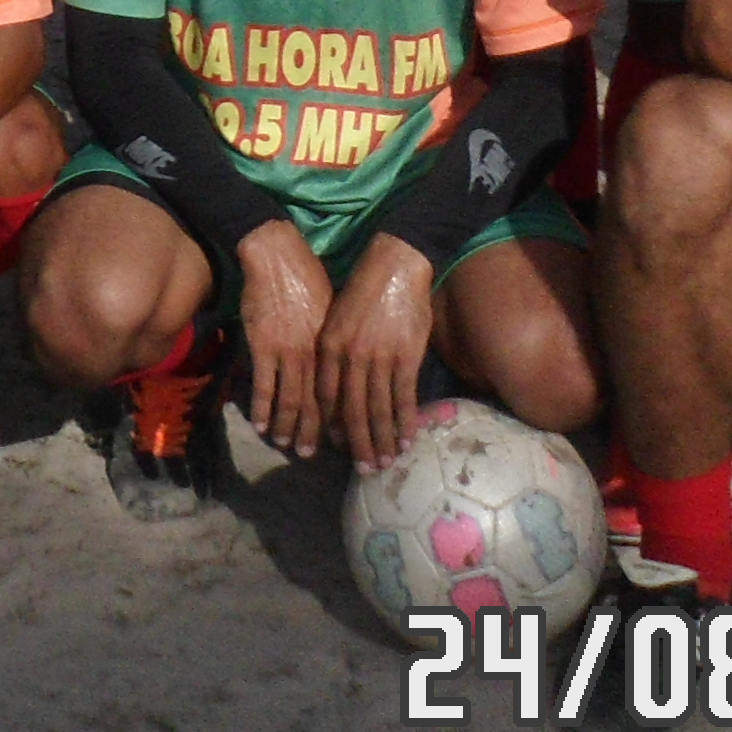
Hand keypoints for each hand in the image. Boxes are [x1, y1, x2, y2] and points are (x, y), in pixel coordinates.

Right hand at [233, 218, 335, 458]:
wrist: (277, 255)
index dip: (341, 418)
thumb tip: (341, 360)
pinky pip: (264, 387)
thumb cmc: (308, 275)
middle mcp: (315, 355)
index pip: (341, 392)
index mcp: (334, 347)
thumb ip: (334, 338)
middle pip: (319, 404)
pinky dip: (263, 409)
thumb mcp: (332, 308)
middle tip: (315, 455)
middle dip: (318, 433)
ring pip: (293, 402)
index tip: (342, 438)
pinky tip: (261, 425)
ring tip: (289, 446)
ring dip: (290, 428)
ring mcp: (288, 353)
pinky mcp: (263, 346)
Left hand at [316, 234, 440, 469]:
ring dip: (382, 440)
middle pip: (351, 411)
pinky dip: (404, 422)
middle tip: (364, 469)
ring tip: (386, 461)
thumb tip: (337, 383)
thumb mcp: (336, 318)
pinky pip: (403, 397)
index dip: (330, 423)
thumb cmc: (364, 289)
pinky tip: (407, 438)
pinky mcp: (405, 356)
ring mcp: (378, 357)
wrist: (394, 263)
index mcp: (328, 346)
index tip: (334, 445)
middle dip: (357, 444)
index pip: (325, 396)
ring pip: (378, 409)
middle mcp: (350, 356)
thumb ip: (335, 351)